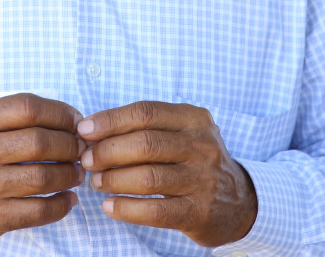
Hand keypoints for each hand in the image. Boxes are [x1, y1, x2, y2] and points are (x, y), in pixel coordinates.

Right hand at [0, 93, 86, 238]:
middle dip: (70, 145)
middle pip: (40, 143)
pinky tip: (67, 198)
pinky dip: (61, 204)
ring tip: (76, 172)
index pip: (29, 108)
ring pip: (43, 177)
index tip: (76, 121)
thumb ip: (13, 115)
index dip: (61, 113)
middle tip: (80, 149)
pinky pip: (38, 211)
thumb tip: (70, 120)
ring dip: (70, 174)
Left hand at [78, 101, 256, 246]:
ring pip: (148, 177)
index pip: (146, 112)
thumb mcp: (182, 134)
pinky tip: (109, 206)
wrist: (240, 202)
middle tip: (87, 160)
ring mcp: (203, 180)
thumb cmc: (196, 162)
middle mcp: (202, 146)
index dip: (111, 120)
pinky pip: (156, 210)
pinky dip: (126, 209)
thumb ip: (146, 129)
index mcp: (194, 119)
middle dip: (107, 151)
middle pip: (145, 143)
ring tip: (96, 182)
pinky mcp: (199, 212)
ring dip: (113, 179)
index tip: (84, 130)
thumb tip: (92, 132)